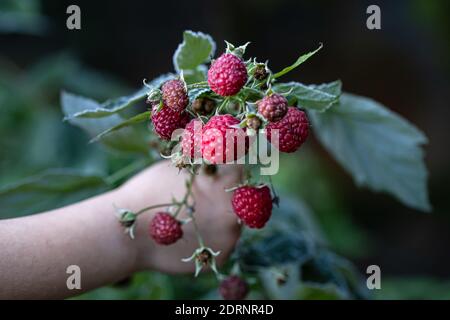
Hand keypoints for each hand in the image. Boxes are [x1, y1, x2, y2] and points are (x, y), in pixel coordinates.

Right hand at [115, 160, 241, 273]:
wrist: (127, 235)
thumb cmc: (149, 192)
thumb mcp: (177, 167)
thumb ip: (202, 163)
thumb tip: (214, 153)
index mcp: (224, 183)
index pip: (240, 167)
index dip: (231, 164)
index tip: (223, 163)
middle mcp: (234, 210)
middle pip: (244, 196)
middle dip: (229, 191)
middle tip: (209, 189)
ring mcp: (231, 236)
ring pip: (235, 219)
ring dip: (222, 213)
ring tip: (197, 211)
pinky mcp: (223, 254)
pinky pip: (224, 238)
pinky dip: (214, 234)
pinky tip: (194, 229)